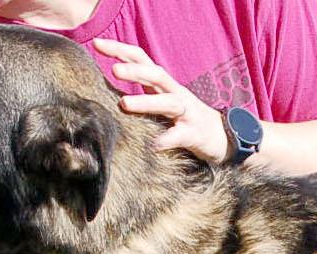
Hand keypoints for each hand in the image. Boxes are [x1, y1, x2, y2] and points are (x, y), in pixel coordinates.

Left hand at [94, 39, 231, 164]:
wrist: (220, 136)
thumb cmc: (183, 117)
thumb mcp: (161, 100)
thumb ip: (139, 91)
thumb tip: (103, 87)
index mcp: (163, 84)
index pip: (141, 59)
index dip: (120, 50)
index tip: (96, 44)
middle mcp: (175, 93)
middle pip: (156, 75)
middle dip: (136, 70)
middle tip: (114, 70)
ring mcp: (186, 112)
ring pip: (168, 103)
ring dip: (146, 102)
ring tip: (124, 104)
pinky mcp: (194, 133)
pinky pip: (179, 136)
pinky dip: (166, 139)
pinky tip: (153, 145)